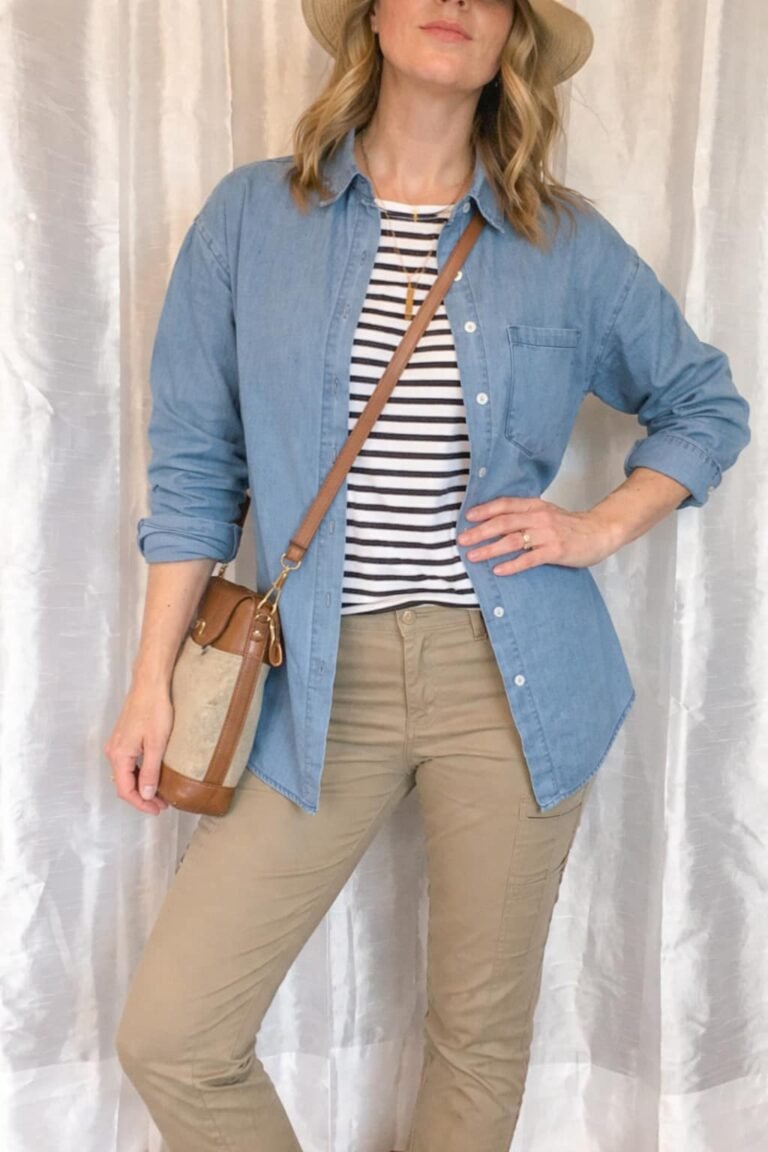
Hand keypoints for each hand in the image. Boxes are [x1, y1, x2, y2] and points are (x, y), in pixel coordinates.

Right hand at [104, 682, 173, 814]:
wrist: (150, 684)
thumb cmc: (154, 710)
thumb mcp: (156, 744)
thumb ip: (150, 771)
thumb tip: (145, 794)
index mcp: (118, 755)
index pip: (125, 790)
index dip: (141, 804)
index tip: (157, 810)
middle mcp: (113, 751)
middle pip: (123, 783)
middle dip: (141, 797)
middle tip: (162, 804)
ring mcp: (117, 744)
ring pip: (126, 774)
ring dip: (141, 786)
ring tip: (160, 793)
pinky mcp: (124, 737)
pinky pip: (128, 763)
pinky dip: (139, 774)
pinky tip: (153, 775)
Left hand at [457, 496, 617, 574]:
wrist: (599, 532)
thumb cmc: (569, 525)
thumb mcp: (546, 513)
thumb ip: (525, 515)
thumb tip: (495, 523)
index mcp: (535, 506)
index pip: (505, 505)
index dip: (485, 510)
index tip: (467, 518)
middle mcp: (539, 517)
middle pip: (504, 522)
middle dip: (480, 532)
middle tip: (462, 540)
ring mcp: (547, 534)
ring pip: (513, 540)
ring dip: (490, 549)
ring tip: (474, 556)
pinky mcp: (555, 551)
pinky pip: (529, 559)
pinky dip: (512, 564)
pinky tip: (499, 570)